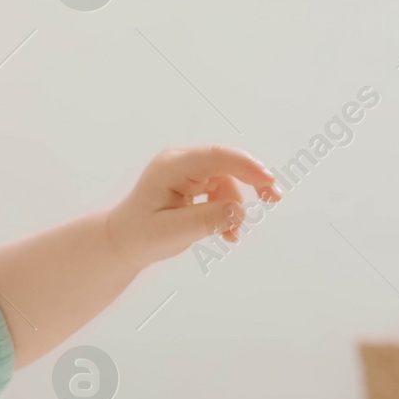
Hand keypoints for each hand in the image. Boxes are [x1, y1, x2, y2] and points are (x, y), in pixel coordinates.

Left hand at [106, 145, 281, 265]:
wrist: (124, 241)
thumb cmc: (142, 235)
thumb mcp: (174, 232)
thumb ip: (208, 220)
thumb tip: (239, 210)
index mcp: (170, 167)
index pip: (214, 157)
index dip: (245, 166)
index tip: (269, 181)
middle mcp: (179, 162)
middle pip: (226, 163)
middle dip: (252, 180)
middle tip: (274, 199)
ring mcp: (187, 171)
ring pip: (227, 180)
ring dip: (236, 207)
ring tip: (232, 235)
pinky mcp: (193, 182)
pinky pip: (221, 190)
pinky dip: (227, 210)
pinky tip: (227, 233)